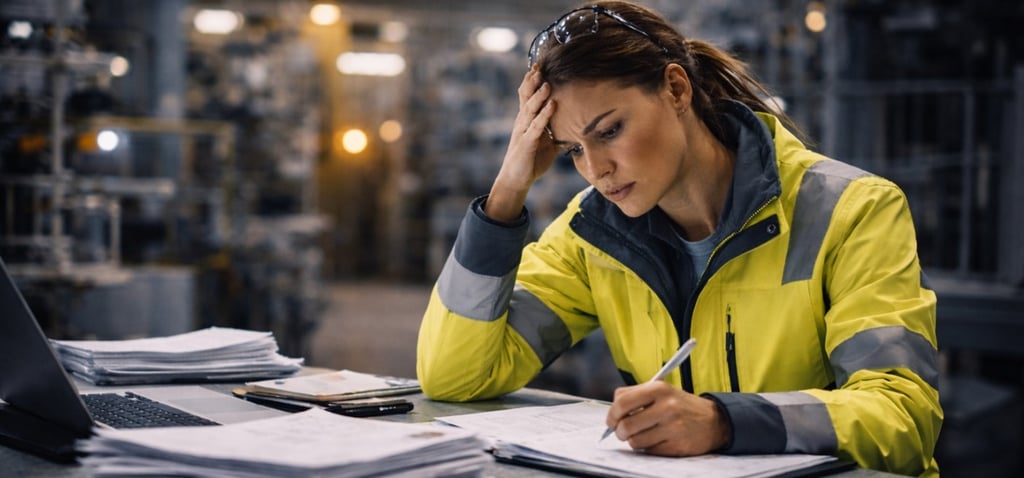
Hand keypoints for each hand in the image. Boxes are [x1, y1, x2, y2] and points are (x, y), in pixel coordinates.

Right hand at [485, 66, 558, 221]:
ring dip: (539, 95)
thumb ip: (558, 134)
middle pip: (526, 96)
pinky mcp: (527, 143)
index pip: (527, 95)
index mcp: (527, 120)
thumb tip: (577, 130)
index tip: (538, 65)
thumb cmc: (532, 160)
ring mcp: (523, 131)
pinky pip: (536, 126)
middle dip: (533, 81)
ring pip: (530, 109)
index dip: (532, 80)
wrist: (517, 179)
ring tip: (548, 82)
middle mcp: (523, 122)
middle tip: (540, 65)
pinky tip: (552, 105)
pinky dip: (545, 115)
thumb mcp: (548, 144)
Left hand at [605, 381, 730, 455]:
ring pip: (635, 441)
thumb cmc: (680, 405)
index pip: (622, 402)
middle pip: (626, 425)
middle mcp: (667, 406)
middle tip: (623, 432)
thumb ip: (635, 396)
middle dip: (619, 432)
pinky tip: (655, 440)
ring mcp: (673, 427)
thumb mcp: (661, 391)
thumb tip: (612, 413)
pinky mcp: (677, 445)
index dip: (612, 414)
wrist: (713, 421)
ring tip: (641, 435)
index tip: (612, 420)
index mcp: (659, 389)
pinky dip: (647, 448)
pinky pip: (649, 451)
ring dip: (633, 441)